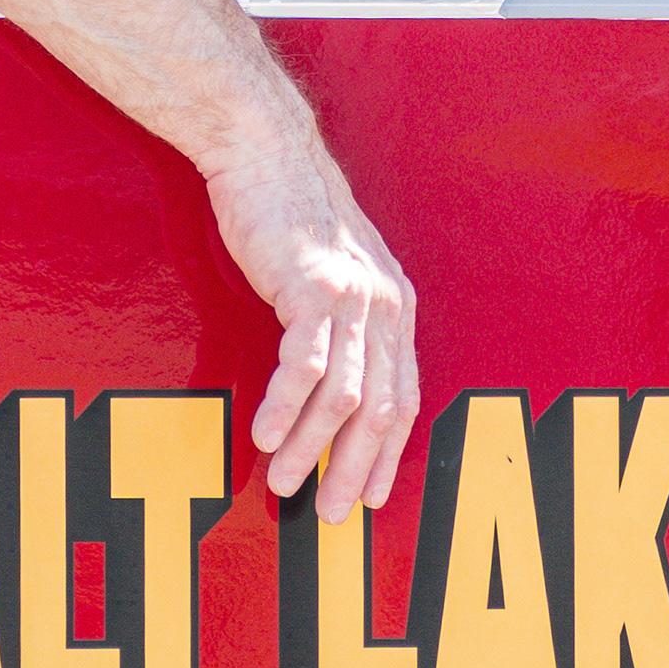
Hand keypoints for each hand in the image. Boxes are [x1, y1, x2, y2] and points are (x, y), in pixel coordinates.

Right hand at [199, 135, 417, 520]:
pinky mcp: (313, 287)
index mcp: (396, 307)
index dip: (387, 455)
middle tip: (331, 515)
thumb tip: (331, 383)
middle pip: (380, 409)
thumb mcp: (333, 272)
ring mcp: (353, 296)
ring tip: (283, 483)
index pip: (403, 399)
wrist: (265, 152)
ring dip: (312, 448)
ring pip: (343, 396)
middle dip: (354, 469)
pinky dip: (286, 407)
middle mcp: (385, 305)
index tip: (370, 499)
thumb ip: (344, 322)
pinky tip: (266, 436)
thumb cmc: (290, 214)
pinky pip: (304, 365)